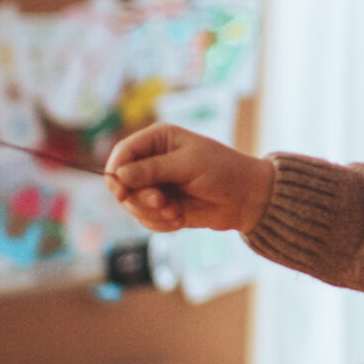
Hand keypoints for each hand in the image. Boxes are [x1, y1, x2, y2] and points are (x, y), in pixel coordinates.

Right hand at [105, 124, 273, 233]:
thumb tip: (120, 174)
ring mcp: (156, 185)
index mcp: (157, 140)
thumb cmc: (223, 171)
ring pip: (132, 205)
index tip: (122, 193)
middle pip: (122, 183)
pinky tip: (180, 218)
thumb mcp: (187, 165)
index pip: (122, 154)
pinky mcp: (162, 206)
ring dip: (153, 213)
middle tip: (163, 202)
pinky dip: (161, 223)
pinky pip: (146, 220)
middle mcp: (152, 161)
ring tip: (176, 212)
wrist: (246, 198)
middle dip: (141, 198)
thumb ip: (153, 169)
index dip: (116, 173)